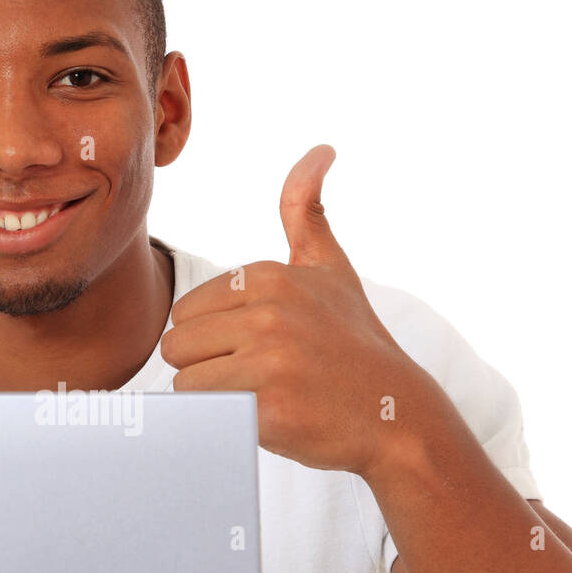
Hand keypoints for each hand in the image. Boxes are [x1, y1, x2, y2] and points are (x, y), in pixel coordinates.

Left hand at [160, 144, 432, 477]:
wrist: (394, 415)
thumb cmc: (354, 345)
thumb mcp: (331, 270)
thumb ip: (307, 212)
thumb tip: (320, 150)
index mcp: (271, 276)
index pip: (186, 311)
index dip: (214, 338)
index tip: (261, 348)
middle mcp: (270, 311)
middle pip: (177, 344)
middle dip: (206, 367)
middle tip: (258, 377)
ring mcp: (270, 359)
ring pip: (185, 381)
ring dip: (213, 398)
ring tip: (263, 396)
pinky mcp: (268, 407)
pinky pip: (203, 412)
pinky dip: (222, 422)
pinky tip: (266, 417)